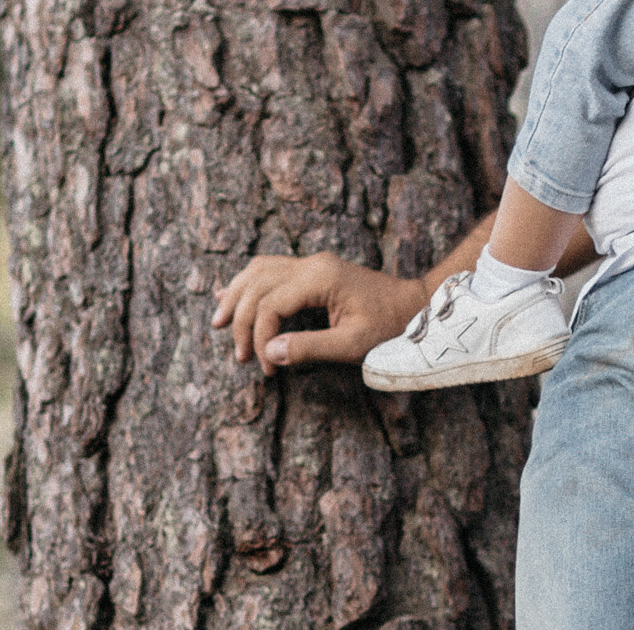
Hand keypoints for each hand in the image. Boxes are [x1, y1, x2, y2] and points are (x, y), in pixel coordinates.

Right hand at [211, 253, 426, 376]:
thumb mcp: (353, 345)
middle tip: (240, 356)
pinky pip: (271, 269)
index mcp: (320, 278)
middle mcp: (312, 263)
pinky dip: (248, 283)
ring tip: (217, 322)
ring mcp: (313, 263)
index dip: (261, 337)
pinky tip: (228, 293)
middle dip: (242, 320)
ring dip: (237, 296)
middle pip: (258, 284)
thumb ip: (310, 348)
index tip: (267, 369)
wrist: (415, 305)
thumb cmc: (390, 327)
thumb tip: (269, 352)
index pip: (270, 304)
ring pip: (259, 270)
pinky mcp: (315, 269)